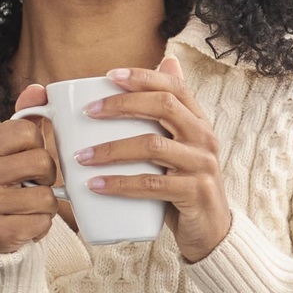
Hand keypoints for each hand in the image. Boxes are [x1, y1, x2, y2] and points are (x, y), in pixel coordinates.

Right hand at [0, 83, 61, 254]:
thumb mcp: (13, 149)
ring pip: (45, 197)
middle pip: (41, 162)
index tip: (28, 159)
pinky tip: (26, 223)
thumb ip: (26, 117)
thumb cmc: (9, 183)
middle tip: (33, 184)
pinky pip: (40, 224)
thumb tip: (38, 90)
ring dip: (46, 204)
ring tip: (30, 205)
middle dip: (47, 176)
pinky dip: (41, 225)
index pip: (27, 132)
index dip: (39, 147)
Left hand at [76, 56, 233, 262]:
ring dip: (111, 149)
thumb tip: (165, 61)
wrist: (212, 231)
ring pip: (152, 146)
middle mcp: (205, 138)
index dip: (143, 77)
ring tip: (80, 157)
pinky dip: (120, 184)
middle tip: (88, 112)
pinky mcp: (195, 193)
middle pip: (164, 106)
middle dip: (121, 104)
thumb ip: (169, 116)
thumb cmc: (186, 186)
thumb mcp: (179, 149)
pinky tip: (96, 185)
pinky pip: (151, 185)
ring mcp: (202, 165)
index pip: (174, 87)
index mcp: (199, 122)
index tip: (110, 75)